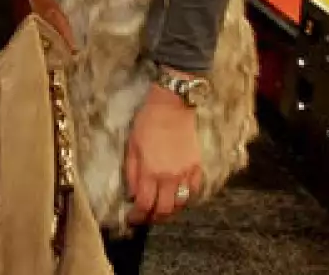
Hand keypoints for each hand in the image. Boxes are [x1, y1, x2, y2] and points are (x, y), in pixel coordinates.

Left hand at [125, 82, 202, 224]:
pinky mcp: (197, 167)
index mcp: (150, 171)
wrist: (172, 108)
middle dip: (154, 218)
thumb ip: (132, 173)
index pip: (145, 204)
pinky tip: (177, 198)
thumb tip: (132, 194)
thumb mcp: (131, 147)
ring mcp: (186, 173)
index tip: (132, 218)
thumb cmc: (147, 124)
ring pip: (181, 204)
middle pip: (165, 209)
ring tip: (161, 210)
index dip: (138, 216)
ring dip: (170, 212)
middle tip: (146, 218)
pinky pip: (194, 192)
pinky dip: (185, 199)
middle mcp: (170, 177)